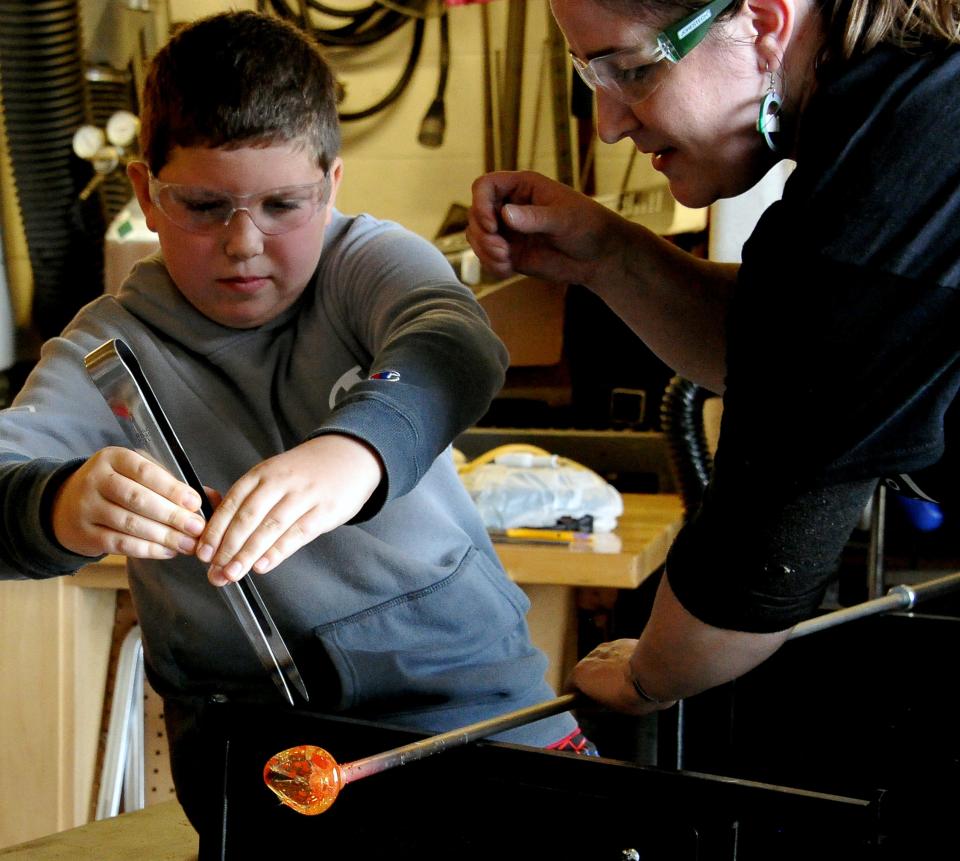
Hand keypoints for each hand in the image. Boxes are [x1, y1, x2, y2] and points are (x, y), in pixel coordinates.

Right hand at [51, 447, 205, 558]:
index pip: (145, 471)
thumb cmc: (117, 487)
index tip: (195, 502)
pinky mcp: (85, 533)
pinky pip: (120, 543)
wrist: (67, 505)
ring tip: (188, 544)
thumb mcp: (136, 474)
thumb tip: (211, 498)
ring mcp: (87, 507)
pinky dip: (147, 549)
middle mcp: (96, 479)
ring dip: (163, 536)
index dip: (172, 488)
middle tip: (197, 528)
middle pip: (138, 499)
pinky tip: (168, 551)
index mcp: (114, 458)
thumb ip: (170, 482)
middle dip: (172, 515)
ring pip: (129, 523)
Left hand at [196, 434, 382, 585]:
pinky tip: (263, 565)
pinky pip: (298, 533)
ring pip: (270, 526)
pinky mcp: (325, 510)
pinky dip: (278, 551)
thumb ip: (248, 496)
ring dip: (249, 553)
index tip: (203, 553)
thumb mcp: (274, 474)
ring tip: (233, 573)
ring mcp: (304, 495)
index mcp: (262, 474)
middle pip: (248, 517)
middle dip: (228, 547)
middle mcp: (281, 482)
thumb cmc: (307, 472)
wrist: (350, 456)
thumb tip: (214, 520)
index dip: (215, 530)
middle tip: (215, 571)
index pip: (232, 503)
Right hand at [466, 170, 619, 284]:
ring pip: (477, 238)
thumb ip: (534, 217)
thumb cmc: (587, 226)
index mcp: (522, 187)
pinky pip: (488, 258)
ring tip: (506, 261)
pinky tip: (508, 271)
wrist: (598, 256)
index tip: (491, 225)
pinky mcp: (511, 253)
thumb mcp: (563, 218)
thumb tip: (505, 215)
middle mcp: (510, 206)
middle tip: (502, 250)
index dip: (480, 203)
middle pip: (475, 214)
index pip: (485, 186)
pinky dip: (492, 265)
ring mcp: (509, 231)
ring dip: (485, 252)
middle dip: (482, 235)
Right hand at [566, 638, 667, 715]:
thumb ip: (596, 705)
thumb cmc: (632, 693)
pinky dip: (622, 661)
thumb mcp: (611, 708)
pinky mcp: (623, 641)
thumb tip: (587, 707)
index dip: (577, 696)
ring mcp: (607, 646)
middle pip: (588, 670)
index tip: (584, 704)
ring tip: (625, 683)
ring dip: (609, 670)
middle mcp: (591, 656)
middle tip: (608, 696)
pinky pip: (618, 654)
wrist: (655, 671)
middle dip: (595, 681)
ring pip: (603, 660)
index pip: (570, 685)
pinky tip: (635, 671)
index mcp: (582, 674)